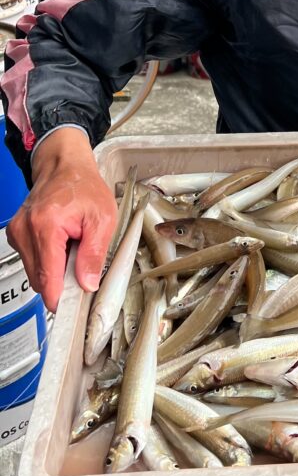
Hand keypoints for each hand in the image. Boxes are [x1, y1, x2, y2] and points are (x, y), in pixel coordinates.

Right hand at [7, 128, 116, 310]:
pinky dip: (48, 260)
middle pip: (39, 279)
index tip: (70, 308)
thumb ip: (94, 254)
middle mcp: (24, 230)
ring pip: (35, 272)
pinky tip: (61, 244)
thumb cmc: (84, 187)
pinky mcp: (16, 235)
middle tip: (82, 266)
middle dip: (61, 280)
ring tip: (72, 247)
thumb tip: (87, 283)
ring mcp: (17, 233)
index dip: (59, 296)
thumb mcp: (102, 218)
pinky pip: (32, 261)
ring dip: (55, 269)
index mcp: (46, 225)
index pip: (47, 276)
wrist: (65, 167)